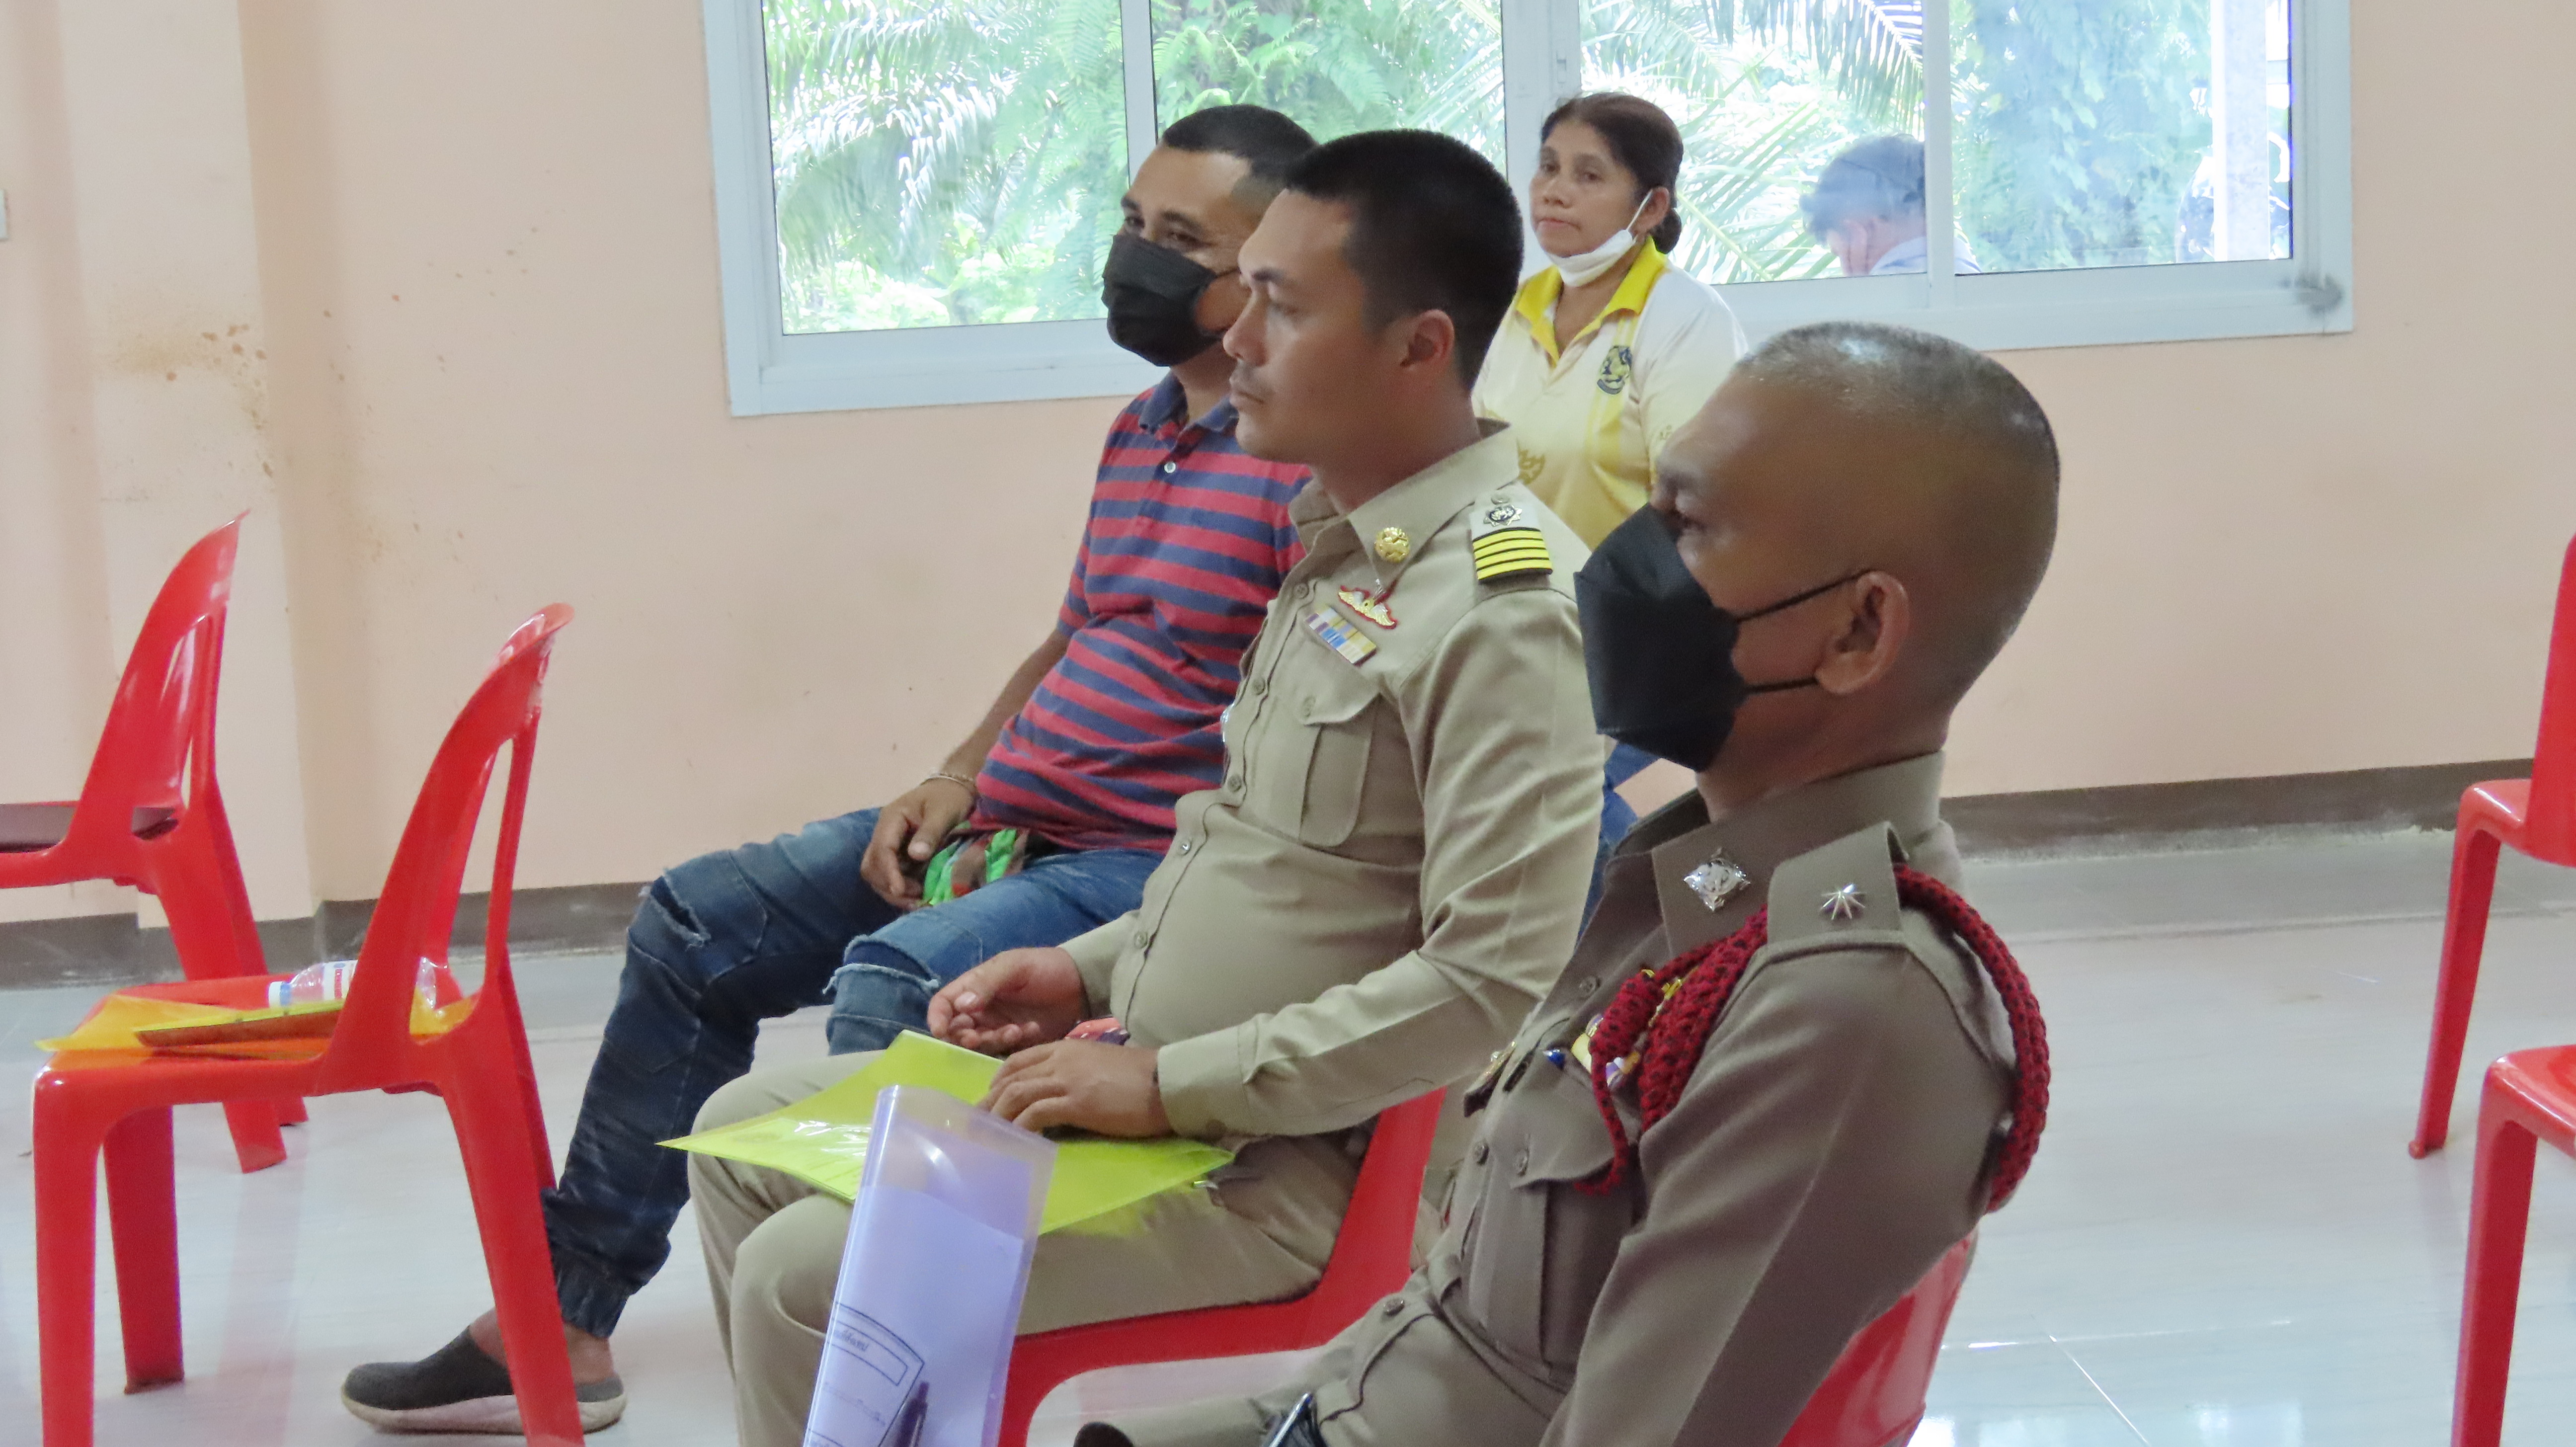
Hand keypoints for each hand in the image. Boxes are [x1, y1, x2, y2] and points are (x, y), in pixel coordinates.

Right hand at [860, 777, 976, 906]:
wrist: (954, 788)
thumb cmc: (949, 797)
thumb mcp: (944, 812)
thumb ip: (930, 833)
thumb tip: (916, 856)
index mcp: (892, 818)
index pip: (881, 849)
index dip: (889, 872)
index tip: (900, 891)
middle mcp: (885, 832)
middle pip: (872, 865)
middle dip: (888, 885)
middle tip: (915, 899)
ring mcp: (890, 844)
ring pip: (878, 874)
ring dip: (893, 890)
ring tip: (918, 900)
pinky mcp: (899, 854)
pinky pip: (891, 875)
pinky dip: (901, 888)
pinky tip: (918, 896)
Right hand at [928, 947, 1086, 1053]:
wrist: (1081, 983)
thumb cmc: (1045, 968)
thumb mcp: (1014, 967)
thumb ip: (986, 984)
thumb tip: (960, 1006)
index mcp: (974, 987)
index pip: (944, 1004)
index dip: (937, 1018)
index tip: (941, 1031)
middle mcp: (981, 1009)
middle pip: (956, 1030)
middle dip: (964, 1036)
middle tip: (979, 1037)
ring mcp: (997, 1027)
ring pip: (979, 1043)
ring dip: (991, 1040)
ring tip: (1015, 1030)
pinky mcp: (1015, 1042)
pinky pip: (1003, 1050)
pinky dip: (1012, 1043)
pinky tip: (1032, 1029)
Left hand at [982, 1041, 1169, 1136]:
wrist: (1165, 1082)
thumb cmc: (1138, 1078)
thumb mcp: (1098, 1066)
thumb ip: (1074, 1074)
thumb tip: (1057, 1098)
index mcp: (1065, 1047)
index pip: (1018, 1060)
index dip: (997, 1081)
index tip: (988, 1101)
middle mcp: (1060, 1059)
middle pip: (1010, 1079)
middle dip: (989, 1103)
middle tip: (976, 1125)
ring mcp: (1067, 1080)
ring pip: (1017, 1095)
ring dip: (998, 1118)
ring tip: (986, 1138)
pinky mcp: (1076, 1102)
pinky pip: (1036, 1114)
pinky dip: (1020, 1129)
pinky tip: (1014, 1143)